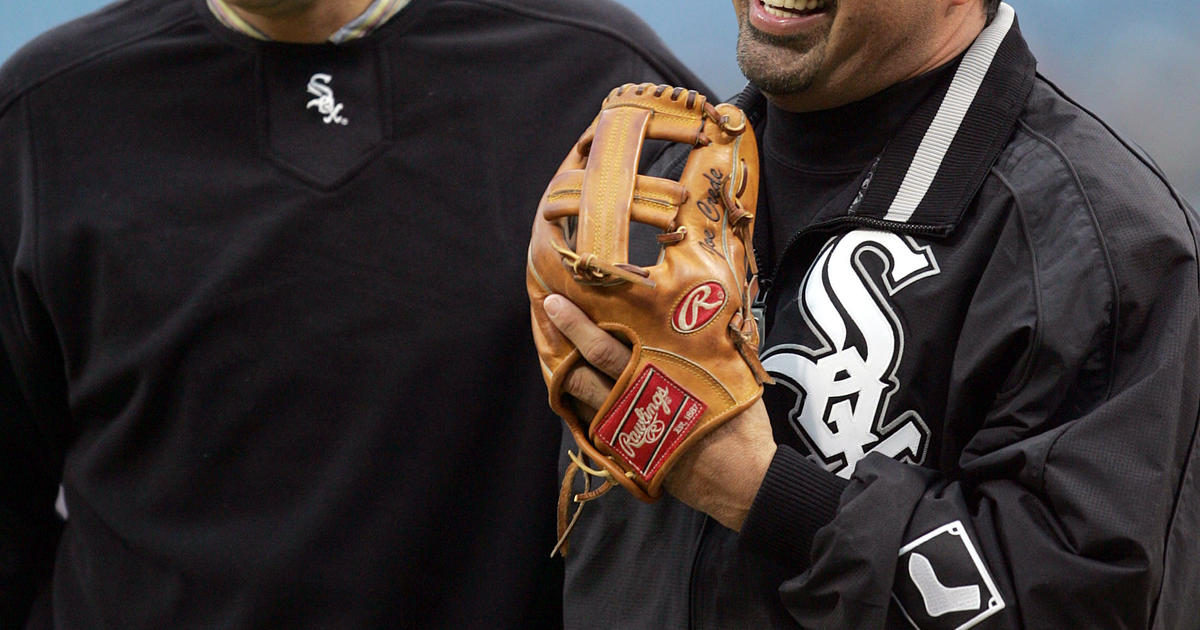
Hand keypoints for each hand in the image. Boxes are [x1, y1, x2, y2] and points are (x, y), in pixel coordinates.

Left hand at [542, 294, 776, 531]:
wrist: (740, 478)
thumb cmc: (739, 424)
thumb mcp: (729, 372)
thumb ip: (702, 346)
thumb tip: (691, 313)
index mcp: (658, 375)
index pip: (605, 347)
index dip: (579, 323)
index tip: (561, 299)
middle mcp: (634, 399)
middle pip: (589, 363)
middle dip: (566, 333)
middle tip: (548, 308)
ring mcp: (625, 427)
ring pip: (582, 393)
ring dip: (563, 368)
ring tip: (551, 344)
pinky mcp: (624, 451)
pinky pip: (590, 422)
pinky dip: (577, 402)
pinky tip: (569, 387)